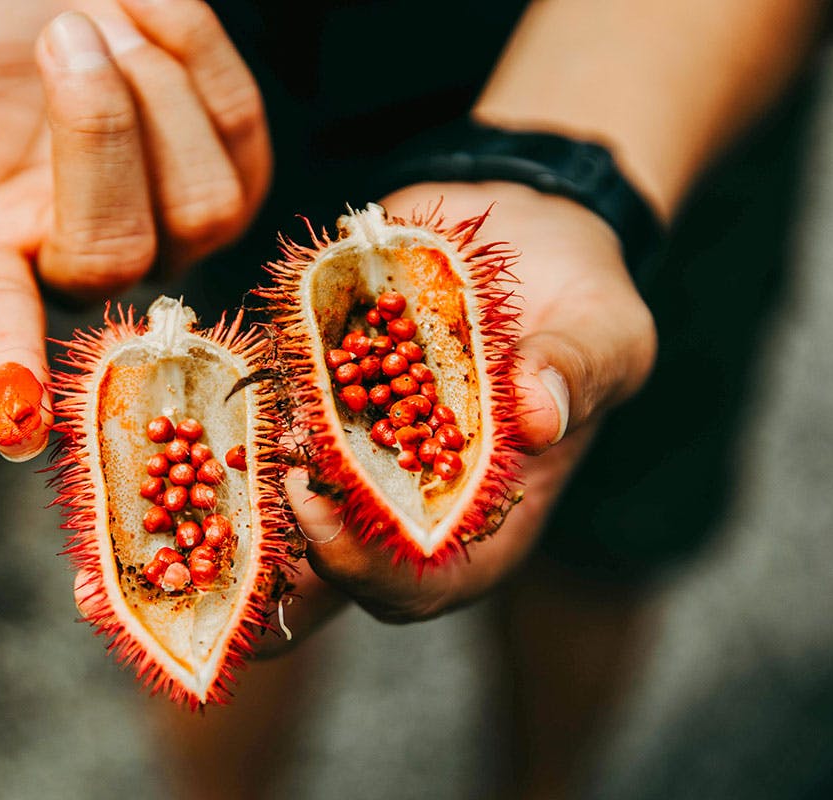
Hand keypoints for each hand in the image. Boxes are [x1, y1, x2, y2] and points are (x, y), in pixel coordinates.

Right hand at [0, 0, 270, 460]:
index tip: (10, 429)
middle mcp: (78, 262)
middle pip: (114, 257)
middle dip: (96, 135)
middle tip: (64, 36)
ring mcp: (169, 232)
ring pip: (199, 201)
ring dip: (151, 84)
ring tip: (99, 19)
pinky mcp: (237, 183)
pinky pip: (238, 131)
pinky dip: (193, 50)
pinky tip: (149, 14)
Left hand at [267, 180, 656, 646]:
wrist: (529, 230)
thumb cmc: (583, 299)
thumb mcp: (605, 332)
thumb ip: (576, 371)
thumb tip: (539, 415)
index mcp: (487, 514)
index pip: (423, 585)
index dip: (366, 571)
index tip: (321, 511)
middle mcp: (414, 493)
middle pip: (334, 561)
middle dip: (280, 538)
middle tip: (258, 470)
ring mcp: (364, 447)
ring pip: (288, 498)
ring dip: (248, 477)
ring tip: (227, 428)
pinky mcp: (330, 394)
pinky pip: (275, 415)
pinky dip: (248, 402)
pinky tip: (229, 366)